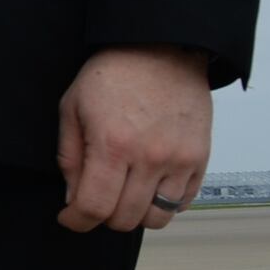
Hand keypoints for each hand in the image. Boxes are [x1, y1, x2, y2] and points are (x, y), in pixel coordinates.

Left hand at [55, 44, 212, 233]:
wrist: (162, 48)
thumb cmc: (114, 74)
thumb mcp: (72, 108)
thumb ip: (69, 158)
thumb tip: (73, 198)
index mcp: (112, 145)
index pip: (94, 207)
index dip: (76, 221)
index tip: (70, 217)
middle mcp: (149, 157)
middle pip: (124, 219)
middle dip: (102, 217)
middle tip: (96, 199)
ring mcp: (179, 160)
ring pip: (157, 218)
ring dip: (135, 214)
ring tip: (124, 194)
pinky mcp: (200, 158)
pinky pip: (183, 202)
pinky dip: (163, 204)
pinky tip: (149, 187)